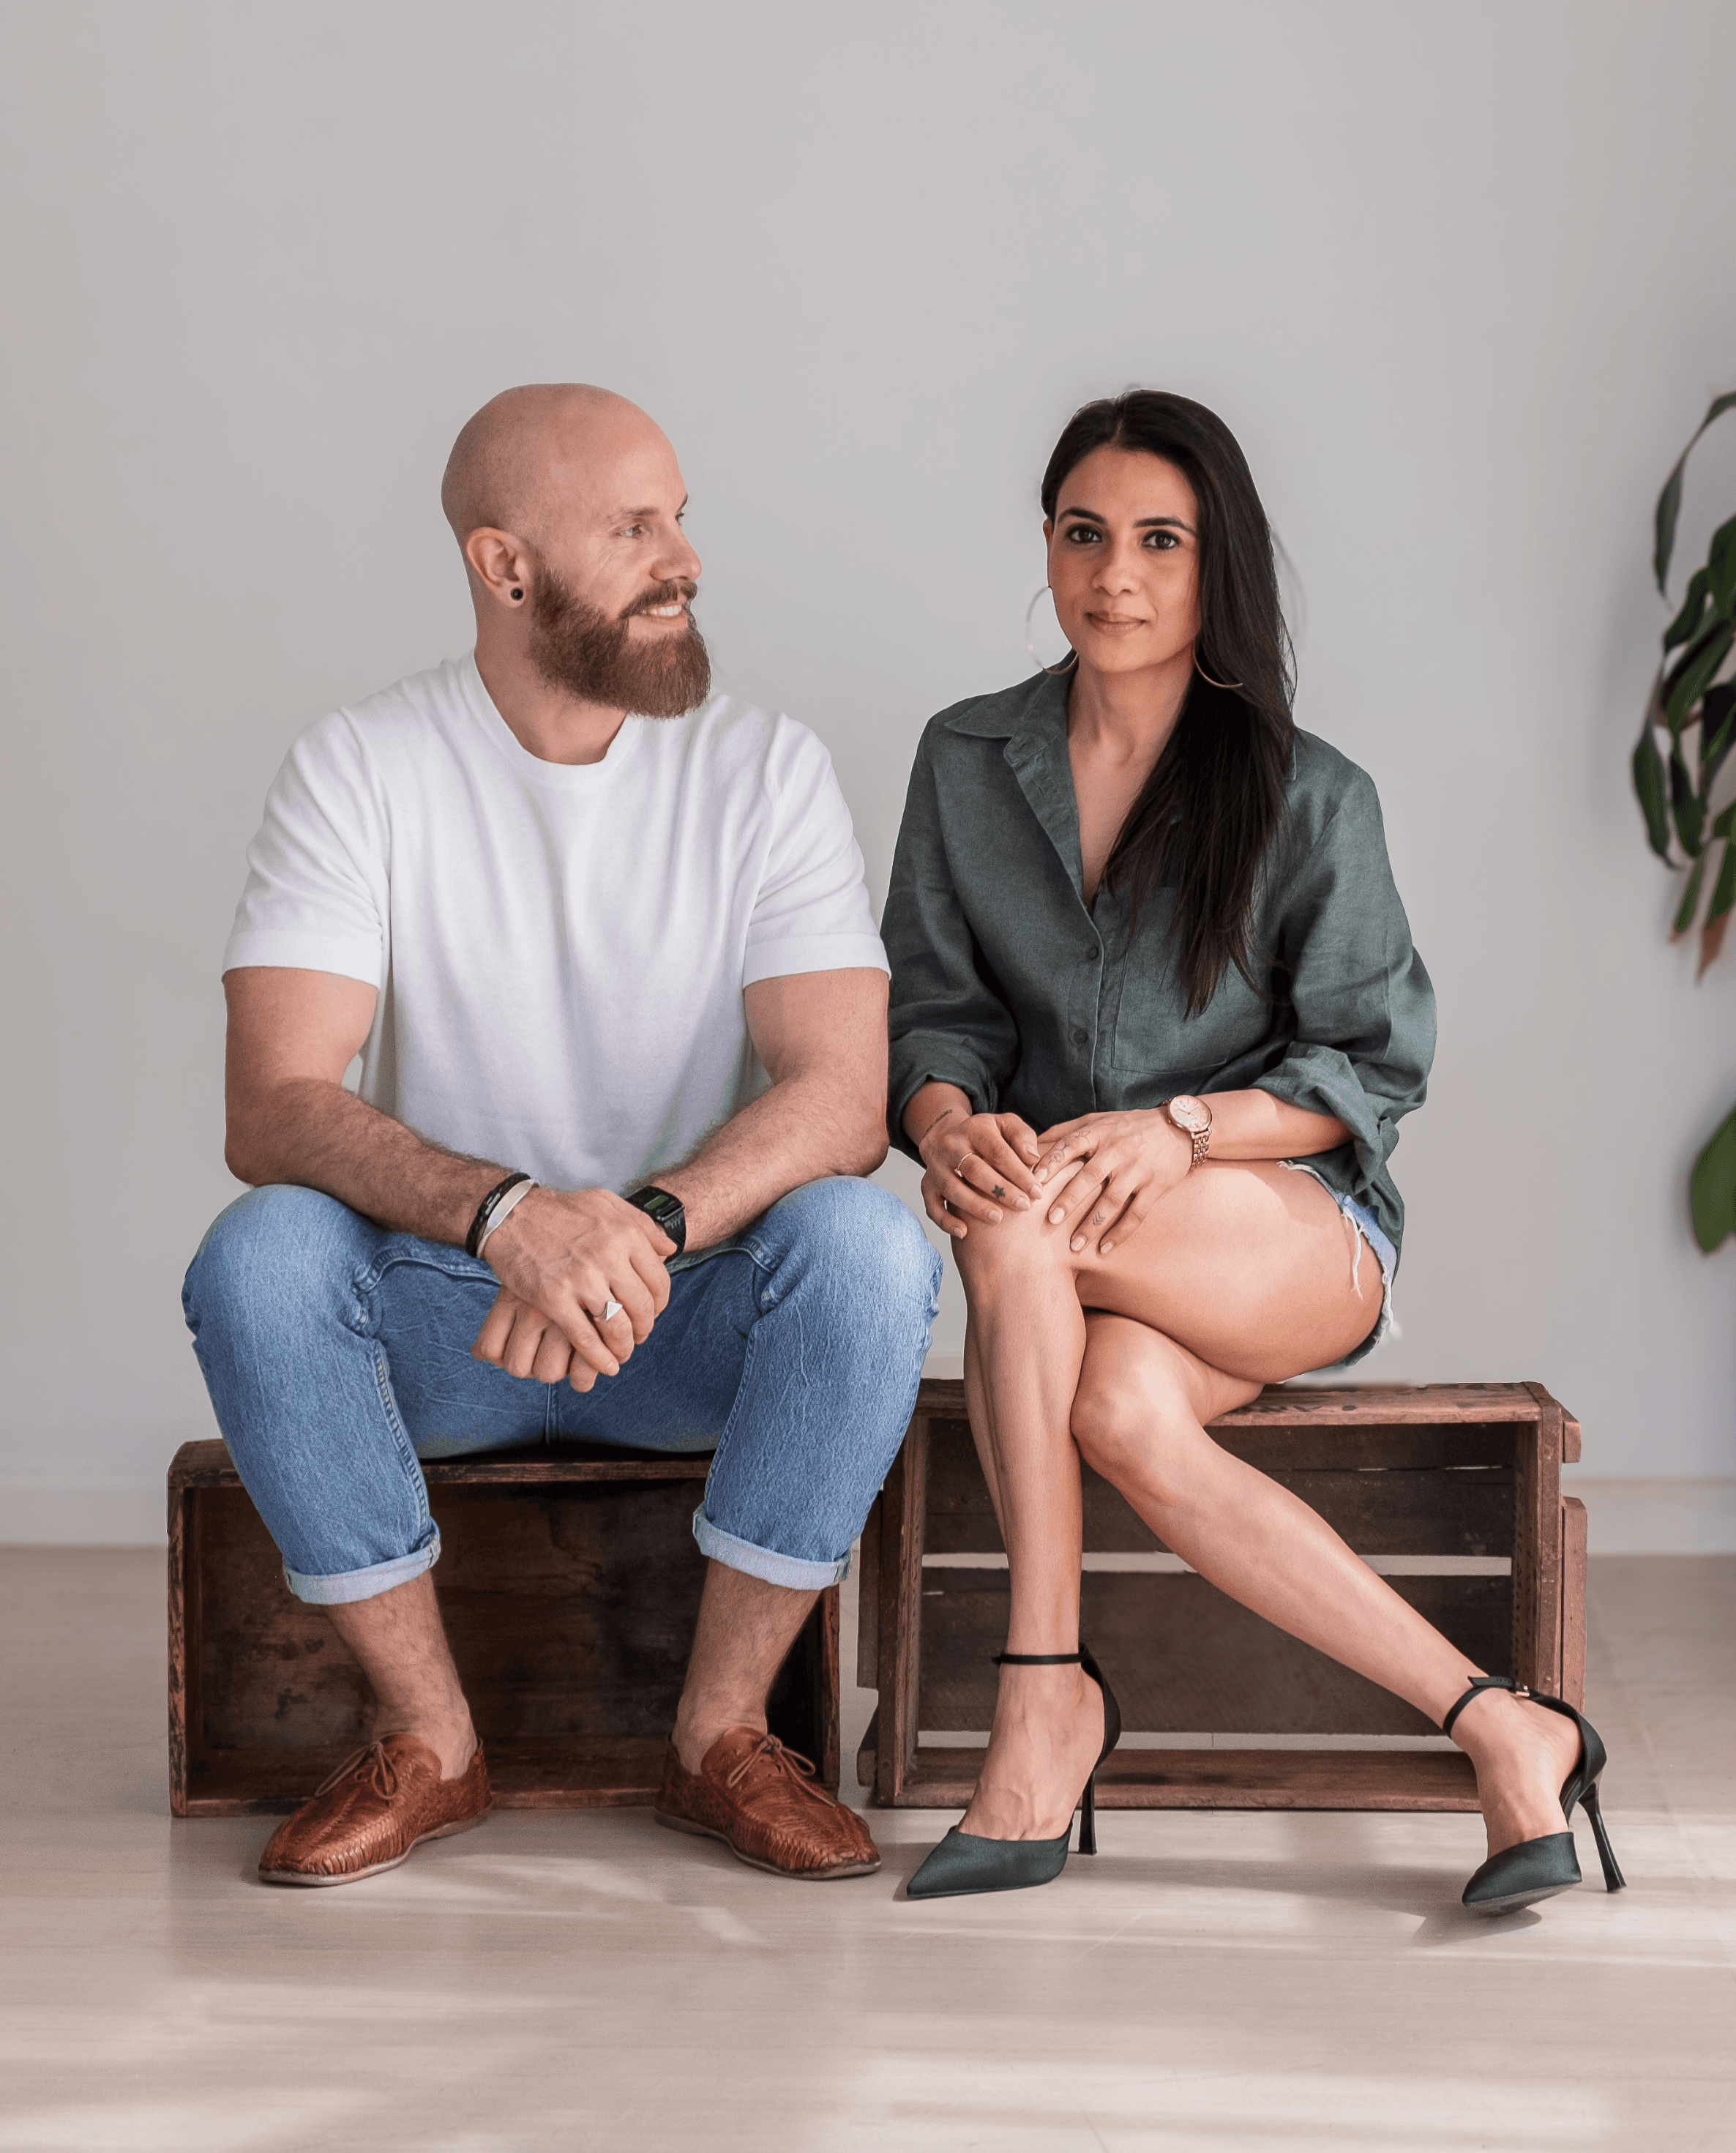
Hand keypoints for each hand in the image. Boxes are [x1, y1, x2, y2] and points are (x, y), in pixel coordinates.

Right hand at [470, 1186, 672, 1385]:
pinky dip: (599, 1358)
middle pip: (642, 1307)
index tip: (652, 1312)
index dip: (660, 1304)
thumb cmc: (562, 1210)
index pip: (658, 1281)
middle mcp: (607, 1256)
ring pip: (617, 1327)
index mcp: (624, 1234)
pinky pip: (585, 1339)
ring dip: (625, 1346)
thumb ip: (642, 1225)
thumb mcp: (608, 1203)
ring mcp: (580, 1279)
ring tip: (622, 1351)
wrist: (511, 1215)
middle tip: (639, 1335)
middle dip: (645, 1328)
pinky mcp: (553, 1299)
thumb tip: (669, 1251)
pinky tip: (606, 1366)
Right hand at [916, 1105, 1045, 1239]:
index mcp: (975, 1129)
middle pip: (974, 1170)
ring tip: (997, 1218)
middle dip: (1000, 1190)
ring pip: (952, 1188)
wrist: (945, 1135)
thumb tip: (1033, 1159)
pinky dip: (945, 1221)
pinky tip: (964, 1232)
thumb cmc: (985, 1135)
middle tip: (1023, 1206)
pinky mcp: (927, 1185)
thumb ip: (1022, 1137)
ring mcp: (936, 1167)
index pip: (998, 1152)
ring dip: (975, 1206)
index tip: (1037, 1192)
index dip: (1019, 1173)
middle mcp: (951, 1146)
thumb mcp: (1006, 1124)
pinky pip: (932, 1206)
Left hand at [1032, 1109, 1193, 1255]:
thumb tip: (1031, 1144)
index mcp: (1099, 1132)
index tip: (1035, 1181)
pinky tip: (1104, 1248)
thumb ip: (1066, 1130)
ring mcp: (1138, 1168)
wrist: (1178, 1129)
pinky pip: (1136, 1213)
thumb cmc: (1129, 1126)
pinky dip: (1120, 1233)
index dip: (1052, 1162)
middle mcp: (1117, 1149)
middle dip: (1069, 1199)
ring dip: (1092, 1225)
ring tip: (1074, 1245)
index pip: (1070, 1145)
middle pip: (1090, 1176)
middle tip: (1050, 1221)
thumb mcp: (1098, 1119)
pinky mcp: (1156, 1185)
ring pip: (1112, 1200)